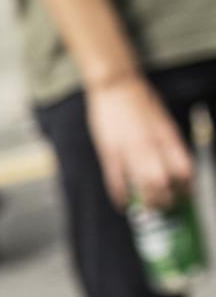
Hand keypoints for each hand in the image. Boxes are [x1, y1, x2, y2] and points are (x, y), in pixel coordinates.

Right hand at [86, 74, 192, 208]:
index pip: (184, 169)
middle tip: (167, 206)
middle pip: (163, 183)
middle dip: (166, 199)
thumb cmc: (141, 101)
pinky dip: (121, 197)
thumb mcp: (163, 121)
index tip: (186, 195)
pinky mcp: (109, 153)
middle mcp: (151, 146)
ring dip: (146, 202)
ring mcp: (128, 151)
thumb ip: (168, 143)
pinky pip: (116, 181)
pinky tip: (124, 205)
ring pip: (141, 186)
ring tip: (148, 210)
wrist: (116, 86)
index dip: (187, 186)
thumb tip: (173, 167)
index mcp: (167, 136)